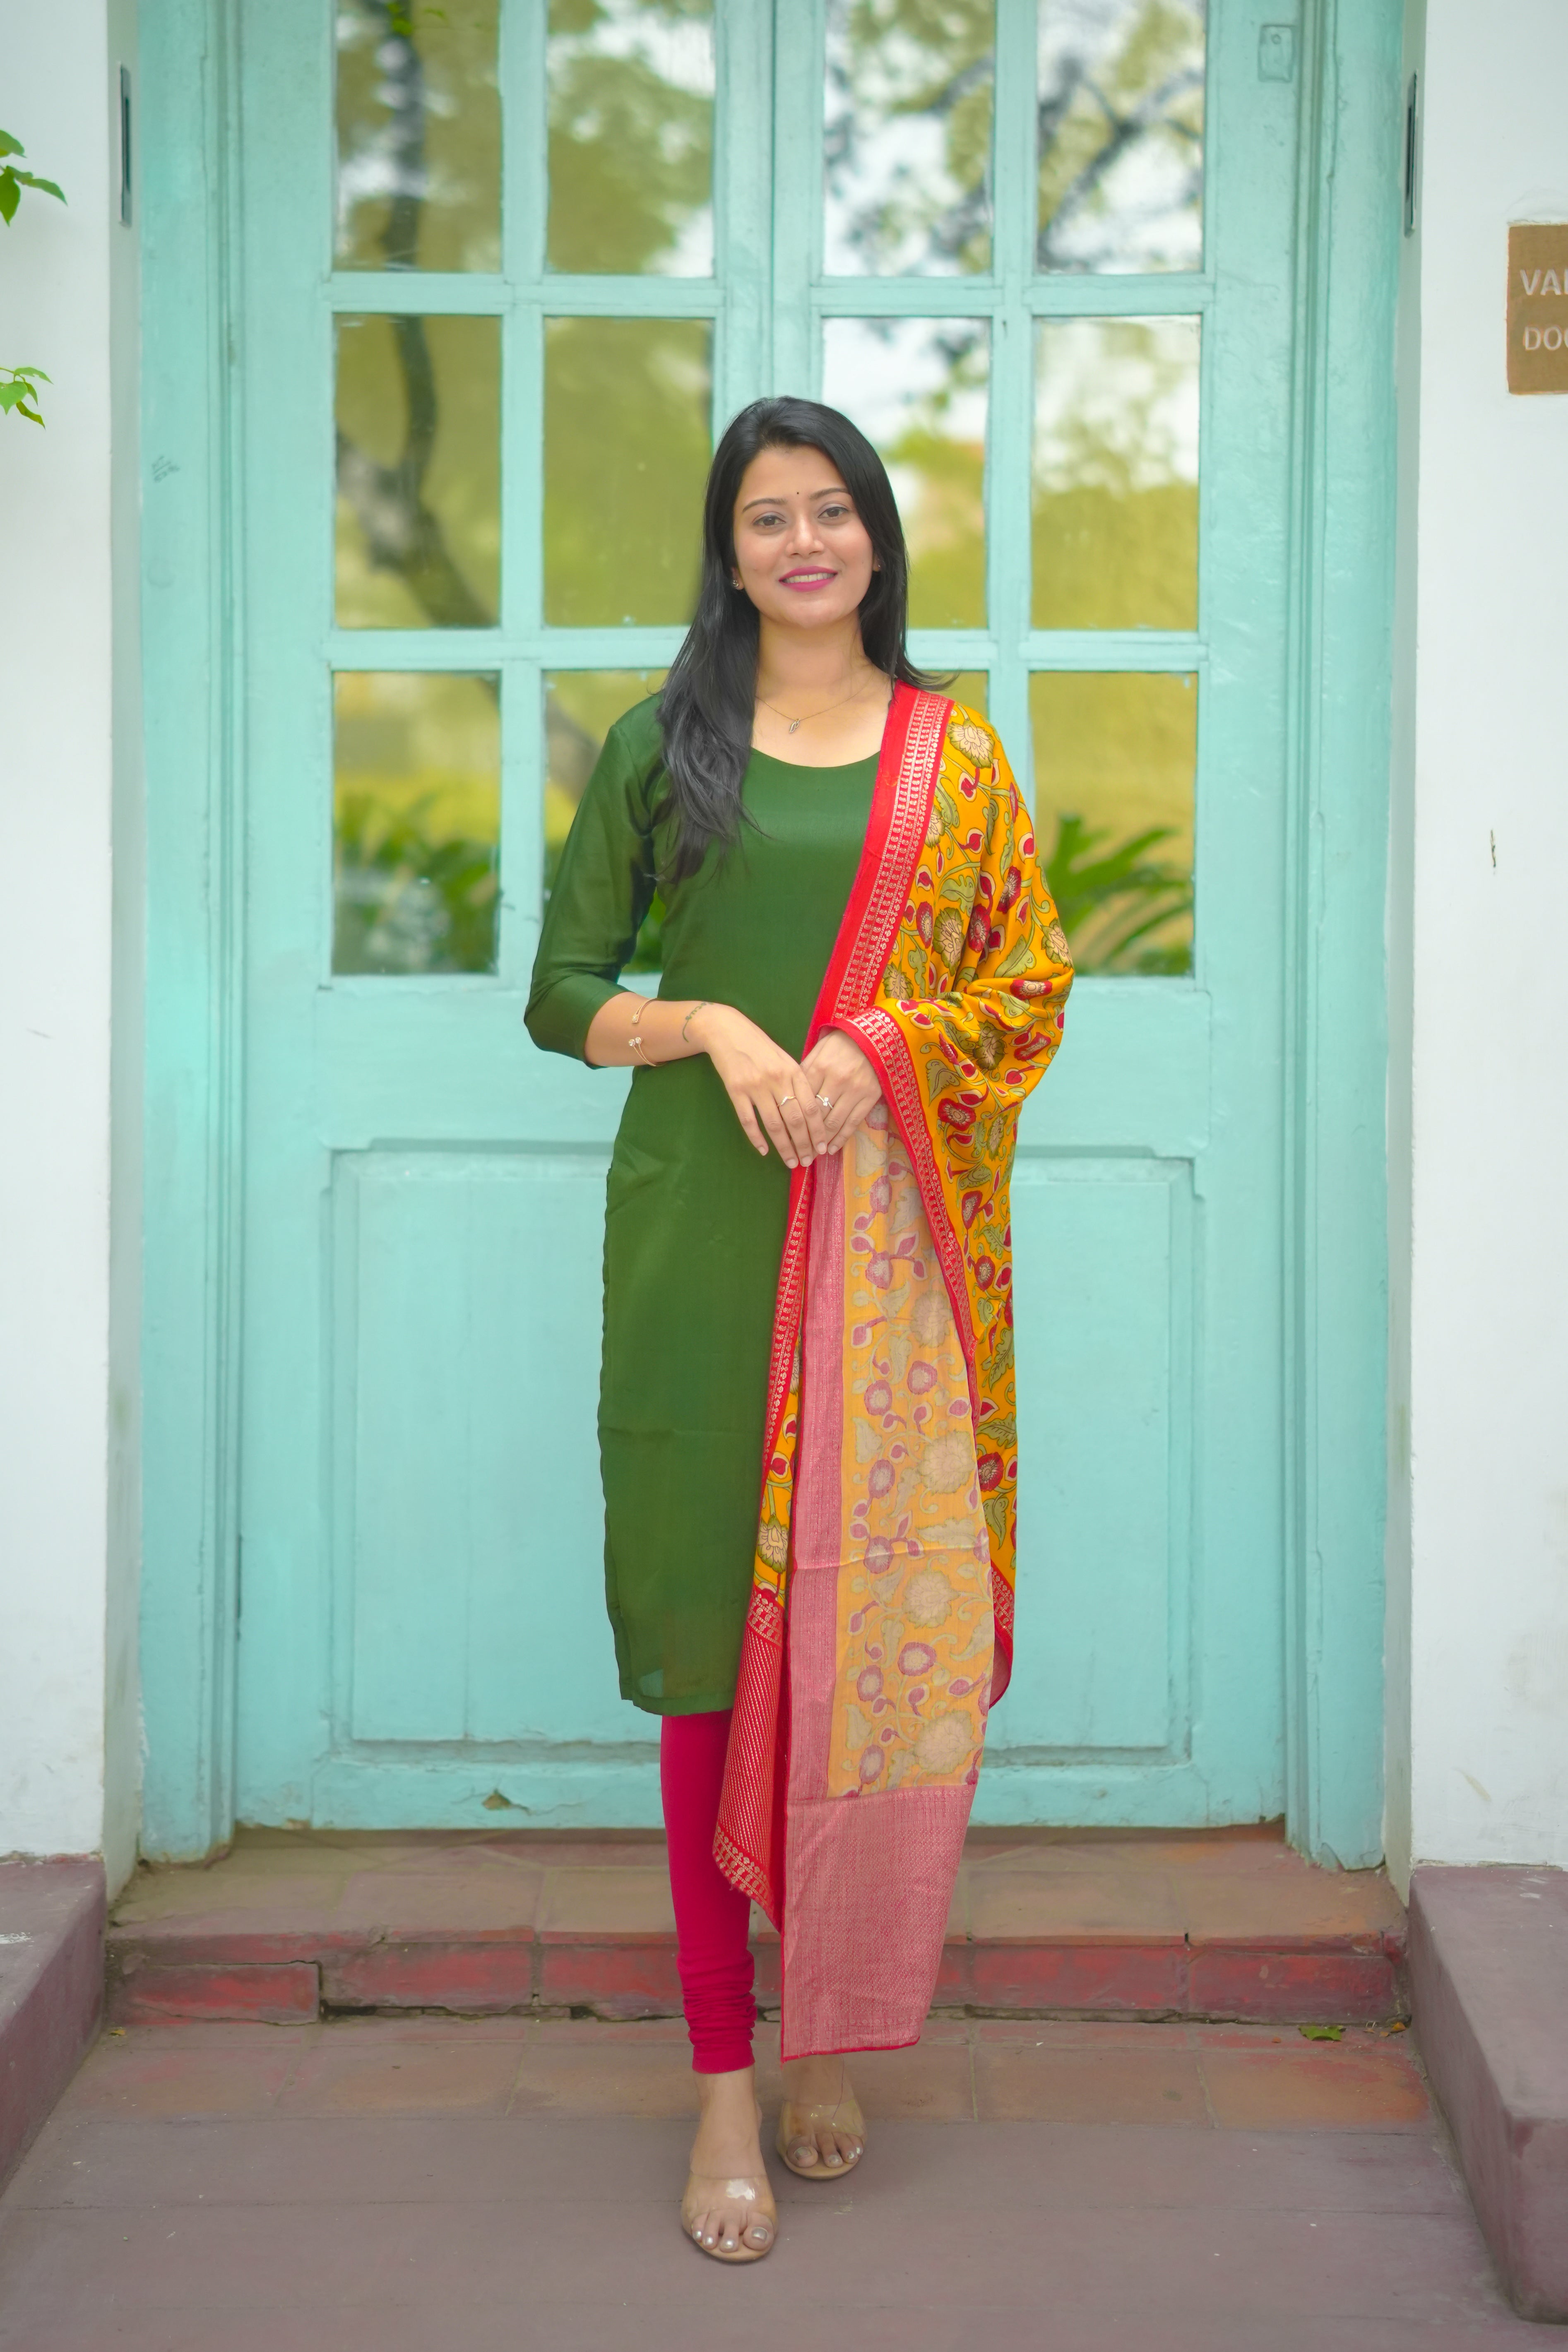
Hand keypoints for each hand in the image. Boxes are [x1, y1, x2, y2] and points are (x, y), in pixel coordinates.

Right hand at [689, 1004, 829, 1167]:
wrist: (727, 1030)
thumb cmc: (760, 1046)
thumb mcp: (785, 1058)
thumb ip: (798, 1082)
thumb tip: (812, 1113)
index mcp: (793, 1071)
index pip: (811, 1107)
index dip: (818, 1131)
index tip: (822, 1148)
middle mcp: (777, 1079)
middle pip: (795, 1120)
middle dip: (804, 1144)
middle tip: (807, 1161)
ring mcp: (756, 1086)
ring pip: (774, 1125)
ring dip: (784, 1147)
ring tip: (791, 1162)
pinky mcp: (736, 1091)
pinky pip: (748, 1121)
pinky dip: (757, 1138)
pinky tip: (765, 1151)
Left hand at [799, 1028, 881, 1153]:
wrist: (871, 1037)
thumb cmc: (838, 1044)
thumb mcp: (816, 1052)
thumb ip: (804, 1075)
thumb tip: (789, 1099)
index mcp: (818, 1068)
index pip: (802, 1102)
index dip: (792, 1122)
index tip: (785, 1137)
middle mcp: (836, 1080)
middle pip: (816, 1116)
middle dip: (805, 1138)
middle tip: (796, 1153)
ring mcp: (855, 1090)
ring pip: (834, 1123)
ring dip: (822, 1142)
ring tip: (812, 1154)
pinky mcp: (870, 1096)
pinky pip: (854, 1122)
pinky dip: (842, 1138)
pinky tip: (832, 1149)